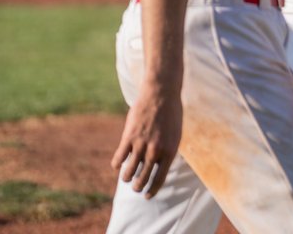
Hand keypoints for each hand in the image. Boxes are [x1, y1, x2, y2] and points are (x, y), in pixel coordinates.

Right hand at [110, 82, 182, 197]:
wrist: (162, 94)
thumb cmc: (171, 114)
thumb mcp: (175, 135)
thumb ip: (167, 151)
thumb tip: (157, 167)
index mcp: (170, 151)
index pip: (160, 178)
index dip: (152, 190)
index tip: (147, 196)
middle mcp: (156, 150)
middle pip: (142, 178)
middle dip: (138, 186)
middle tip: (136, 188)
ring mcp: (141, 144)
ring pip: (128, 171)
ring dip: (126, 177)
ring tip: (126, 177)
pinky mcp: (129, 136)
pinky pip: (119, 158)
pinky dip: (117, 164)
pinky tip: (118, 165)